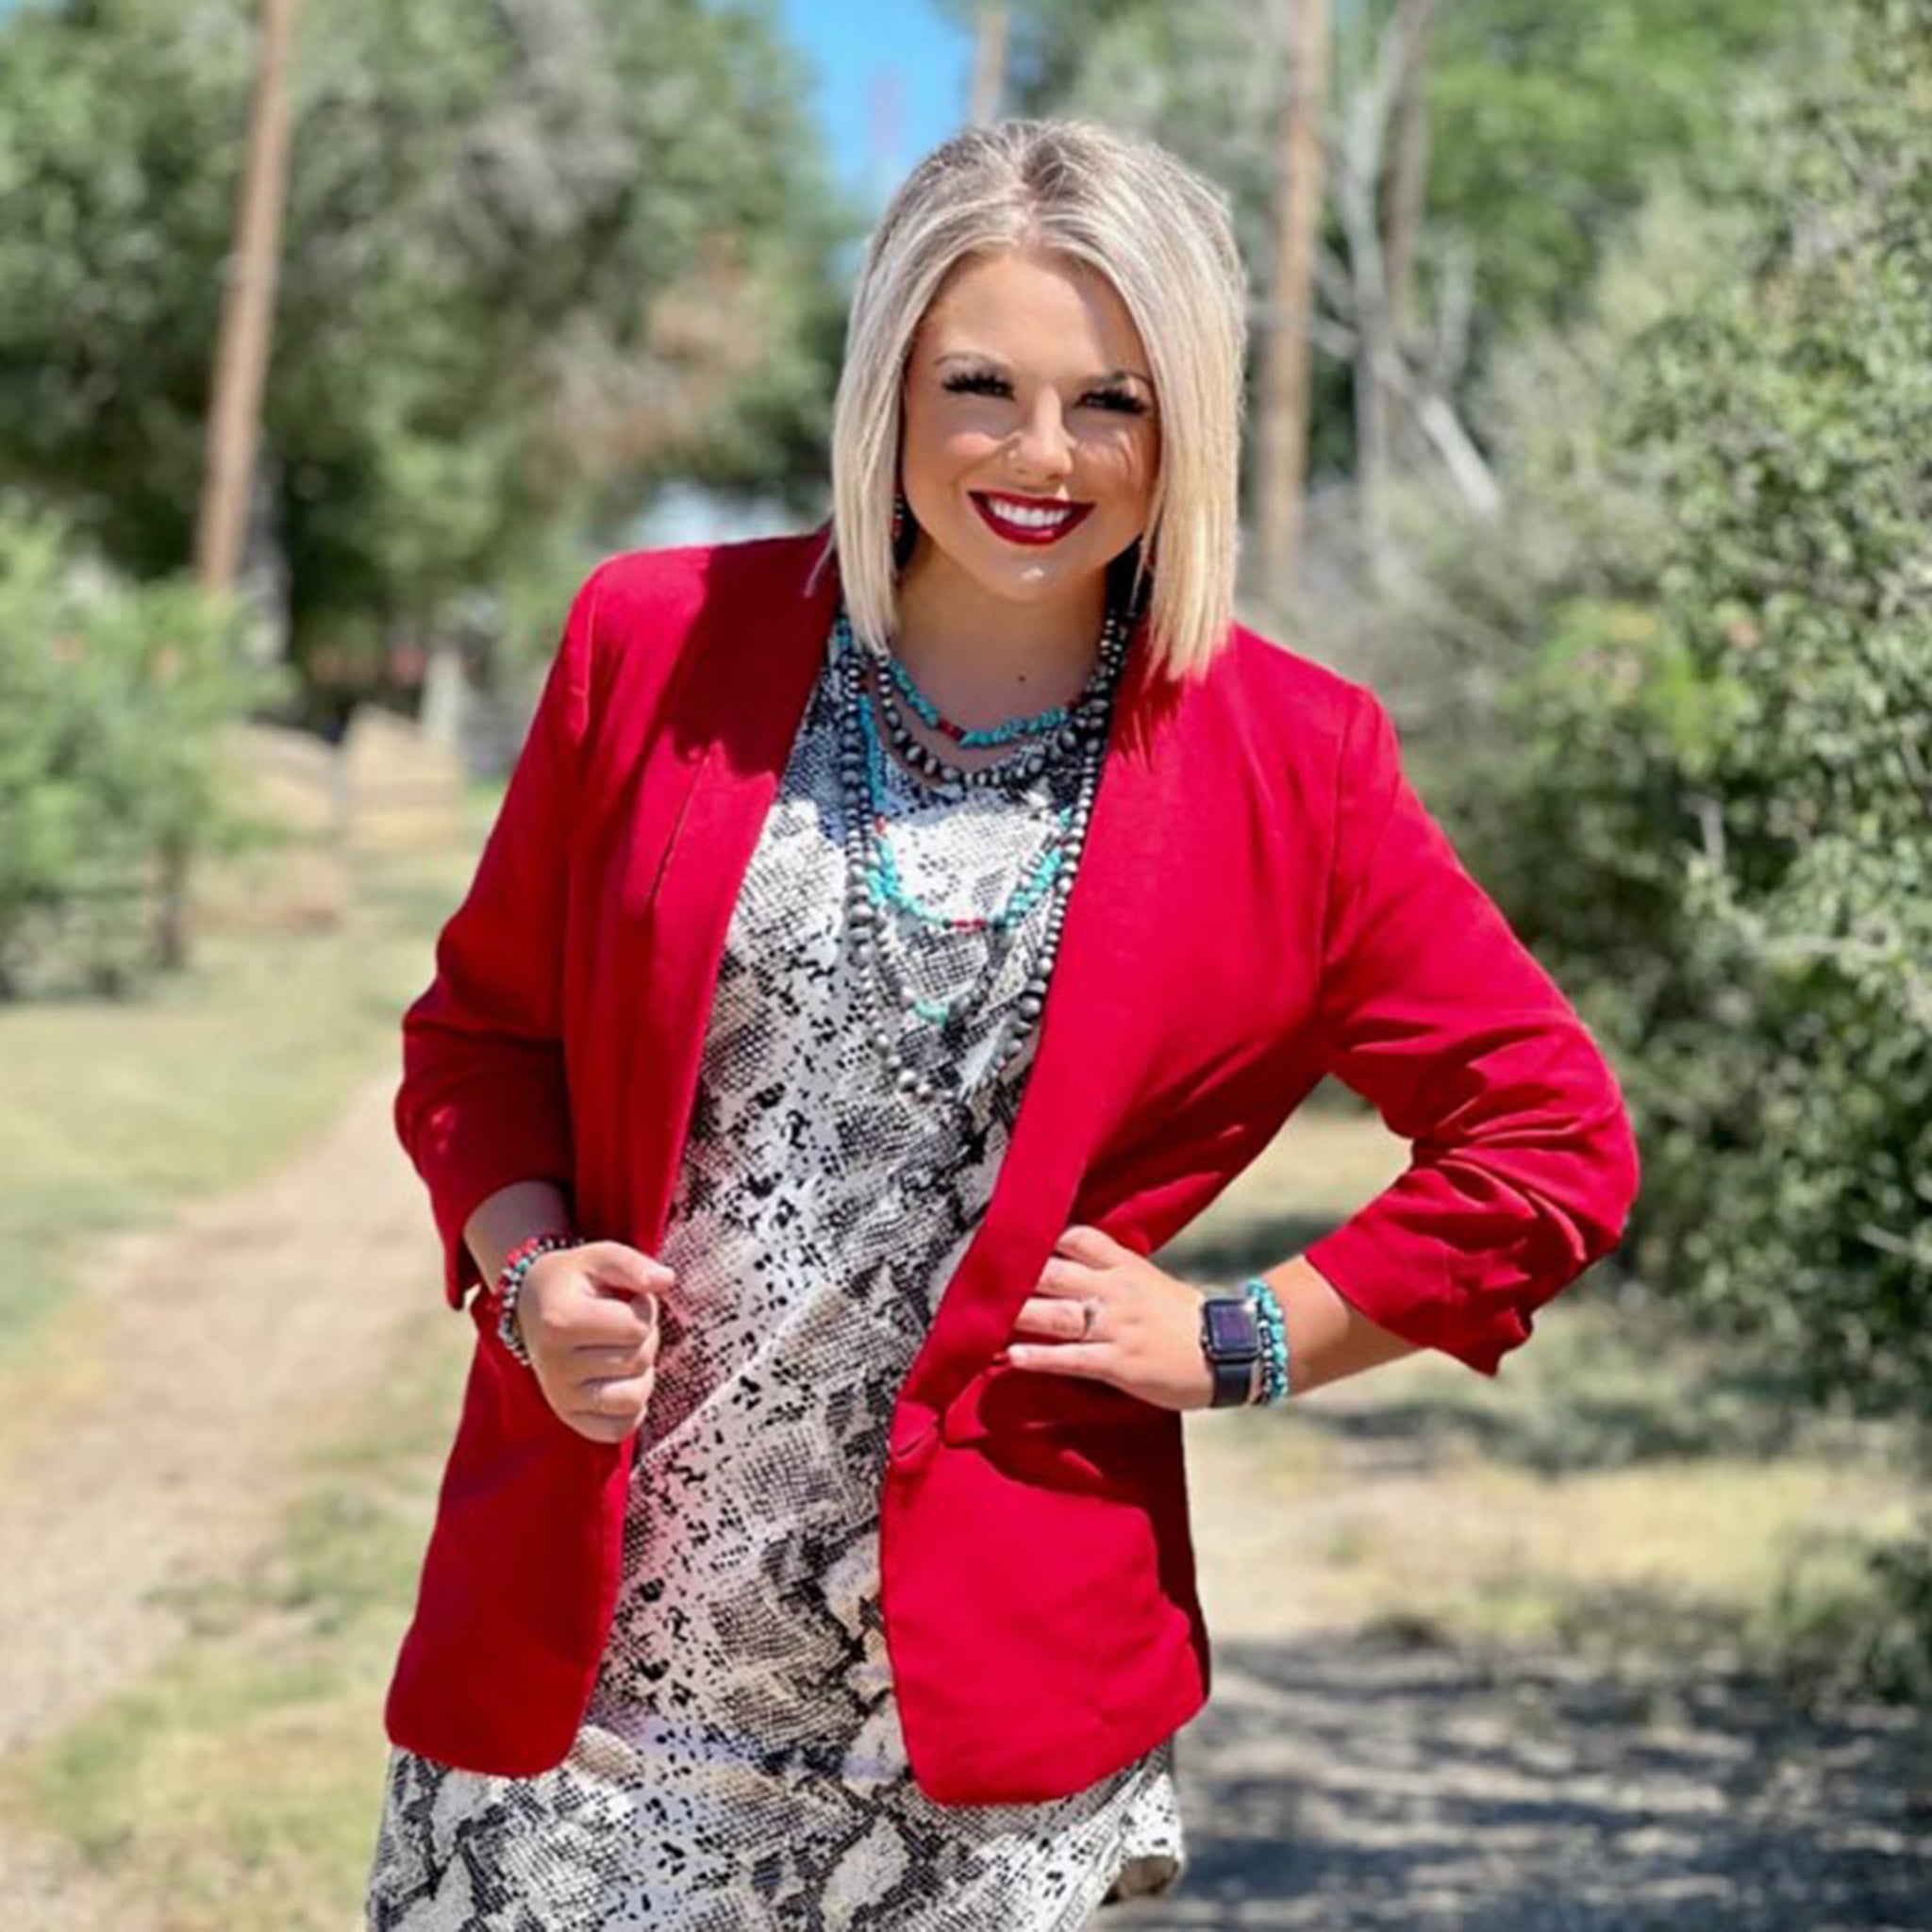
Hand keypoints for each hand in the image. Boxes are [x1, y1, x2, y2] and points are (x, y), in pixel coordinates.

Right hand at [516, 1239, 670, 1443]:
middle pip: (637, 1361)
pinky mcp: (568, 1416)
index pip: (635, 1327)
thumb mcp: (599, 1257)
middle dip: (645, 1338)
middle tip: (623, 1323)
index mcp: (560, 1321)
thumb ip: (634, 1265)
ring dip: (642, 1373)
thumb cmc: (574, 1279)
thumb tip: (667, 1279)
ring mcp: (559, 1396)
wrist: (533, 1302)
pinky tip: (622, 1379)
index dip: (644, 1308)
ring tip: (625, 1351)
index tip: (627, 1299)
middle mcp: (554, 1364)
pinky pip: (619, 1429)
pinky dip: (632, 1408)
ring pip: (633, 1399)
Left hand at [999, 1224, 1213, 1412]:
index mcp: (1125, 1266)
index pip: (1077, 1237)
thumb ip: (1111, 1270)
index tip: (1006, 1238)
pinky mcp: (1119, 1362)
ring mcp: (1116, 1326)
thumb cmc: (1182, 1318)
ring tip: (983, 1317)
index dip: (1041, 1236)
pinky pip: (1072, 1358)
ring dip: (1018, 1315)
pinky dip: (1040, 1357)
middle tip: (977, 1278)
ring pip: (1057, 1315)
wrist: (1227, 1351)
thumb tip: (1065, 1265)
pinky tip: (1012, 1358)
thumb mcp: (1148, 1281)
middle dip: (1016, 1276)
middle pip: (1055, 1273)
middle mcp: (1116, 1290)